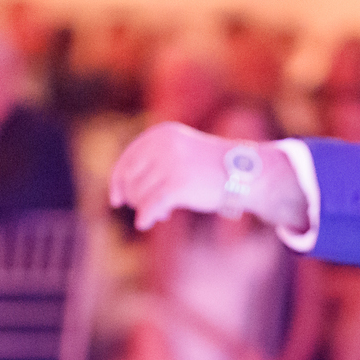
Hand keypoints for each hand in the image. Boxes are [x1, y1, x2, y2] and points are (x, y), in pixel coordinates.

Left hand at [109, 123, 308, 235]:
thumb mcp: (178, 155)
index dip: (118, 181)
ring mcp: (170, 164)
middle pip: (130, 179)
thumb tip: (121, 192)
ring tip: (164, 212)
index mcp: (160, 134)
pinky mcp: (177, 185)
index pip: (128, 159)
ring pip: (140, 194)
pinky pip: (150, 206)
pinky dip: (146, 217)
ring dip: (146, 207)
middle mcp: (162, 146)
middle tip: (149, 208)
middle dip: (135, 197)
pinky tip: (147, 224)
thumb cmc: (209, 167)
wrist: (243, 171)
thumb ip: (153, 165)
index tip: (116, 199)